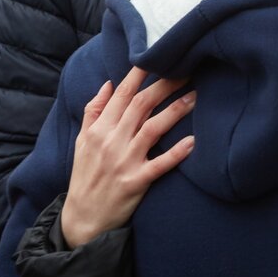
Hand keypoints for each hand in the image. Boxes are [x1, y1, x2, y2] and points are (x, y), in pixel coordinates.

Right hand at [60, 67, 195, 248]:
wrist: (83, 219)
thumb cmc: (86, 176)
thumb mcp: (82, 142)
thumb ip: (93, 112)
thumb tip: (107, 83)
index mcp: (100, 129)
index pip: (121, 95)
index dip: (139, 74)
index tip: (157, 57)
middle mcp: (112, 141)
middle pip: (141, 106)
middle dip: (164, 85)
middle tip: (187, 69)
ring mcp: (124, 161)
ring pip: (152, 129)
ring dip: (175, 110)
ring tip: (195, 95)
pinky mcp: (136, 182)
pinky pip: (160, 164)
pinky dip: (176, 152)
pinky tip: (193, 141)